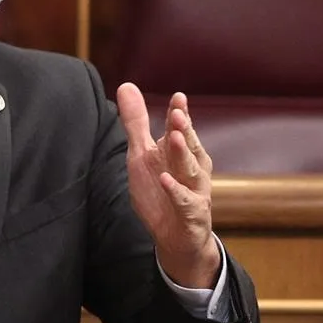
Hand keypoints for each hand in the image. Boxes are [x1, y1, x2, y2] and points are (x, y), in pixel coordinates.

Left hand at [117, 84, 218, 289]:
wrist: (177, 237)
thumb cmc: (161, 191)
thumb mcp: (142, 155)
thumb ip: (137, 123)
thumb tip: (126, 85)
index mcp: (180, 152)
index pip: (180, 129)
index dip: (180, 114)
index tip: (178, 98)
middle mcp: (192, 168)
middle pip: (188, 146)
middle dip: (185, 129)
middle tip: (178, 113)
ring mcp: (195, 191)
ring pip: (191, 170)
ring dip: (185, 154)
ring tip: (177, 138)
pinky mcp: (192, 214)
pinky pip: (185, 201)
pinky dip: (176, 191)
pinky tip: (166, 180)